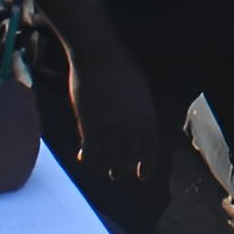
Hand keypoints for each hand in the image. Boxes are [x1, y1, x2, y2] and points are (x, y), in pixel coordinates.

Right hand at [65, 33, 158, 190]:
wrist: (99, 57)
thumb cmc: (120, 69)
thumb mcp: (139, 93)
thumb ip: (138, 114)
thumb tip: (135, 131)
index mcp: (147, 117)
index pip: (150, 151)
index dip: (147, 166)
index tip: (143, 176)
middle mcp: (131, 128)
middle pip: (127, 160)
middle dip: (122, 169)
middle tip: (116, 174)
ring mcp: (110, 129)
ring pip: (108, 160)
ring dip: (105, 166)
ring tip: (102, 168)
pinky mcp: (89, 127)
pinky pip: (90, 152)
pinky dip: (88, 158)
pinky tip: (83, 156)